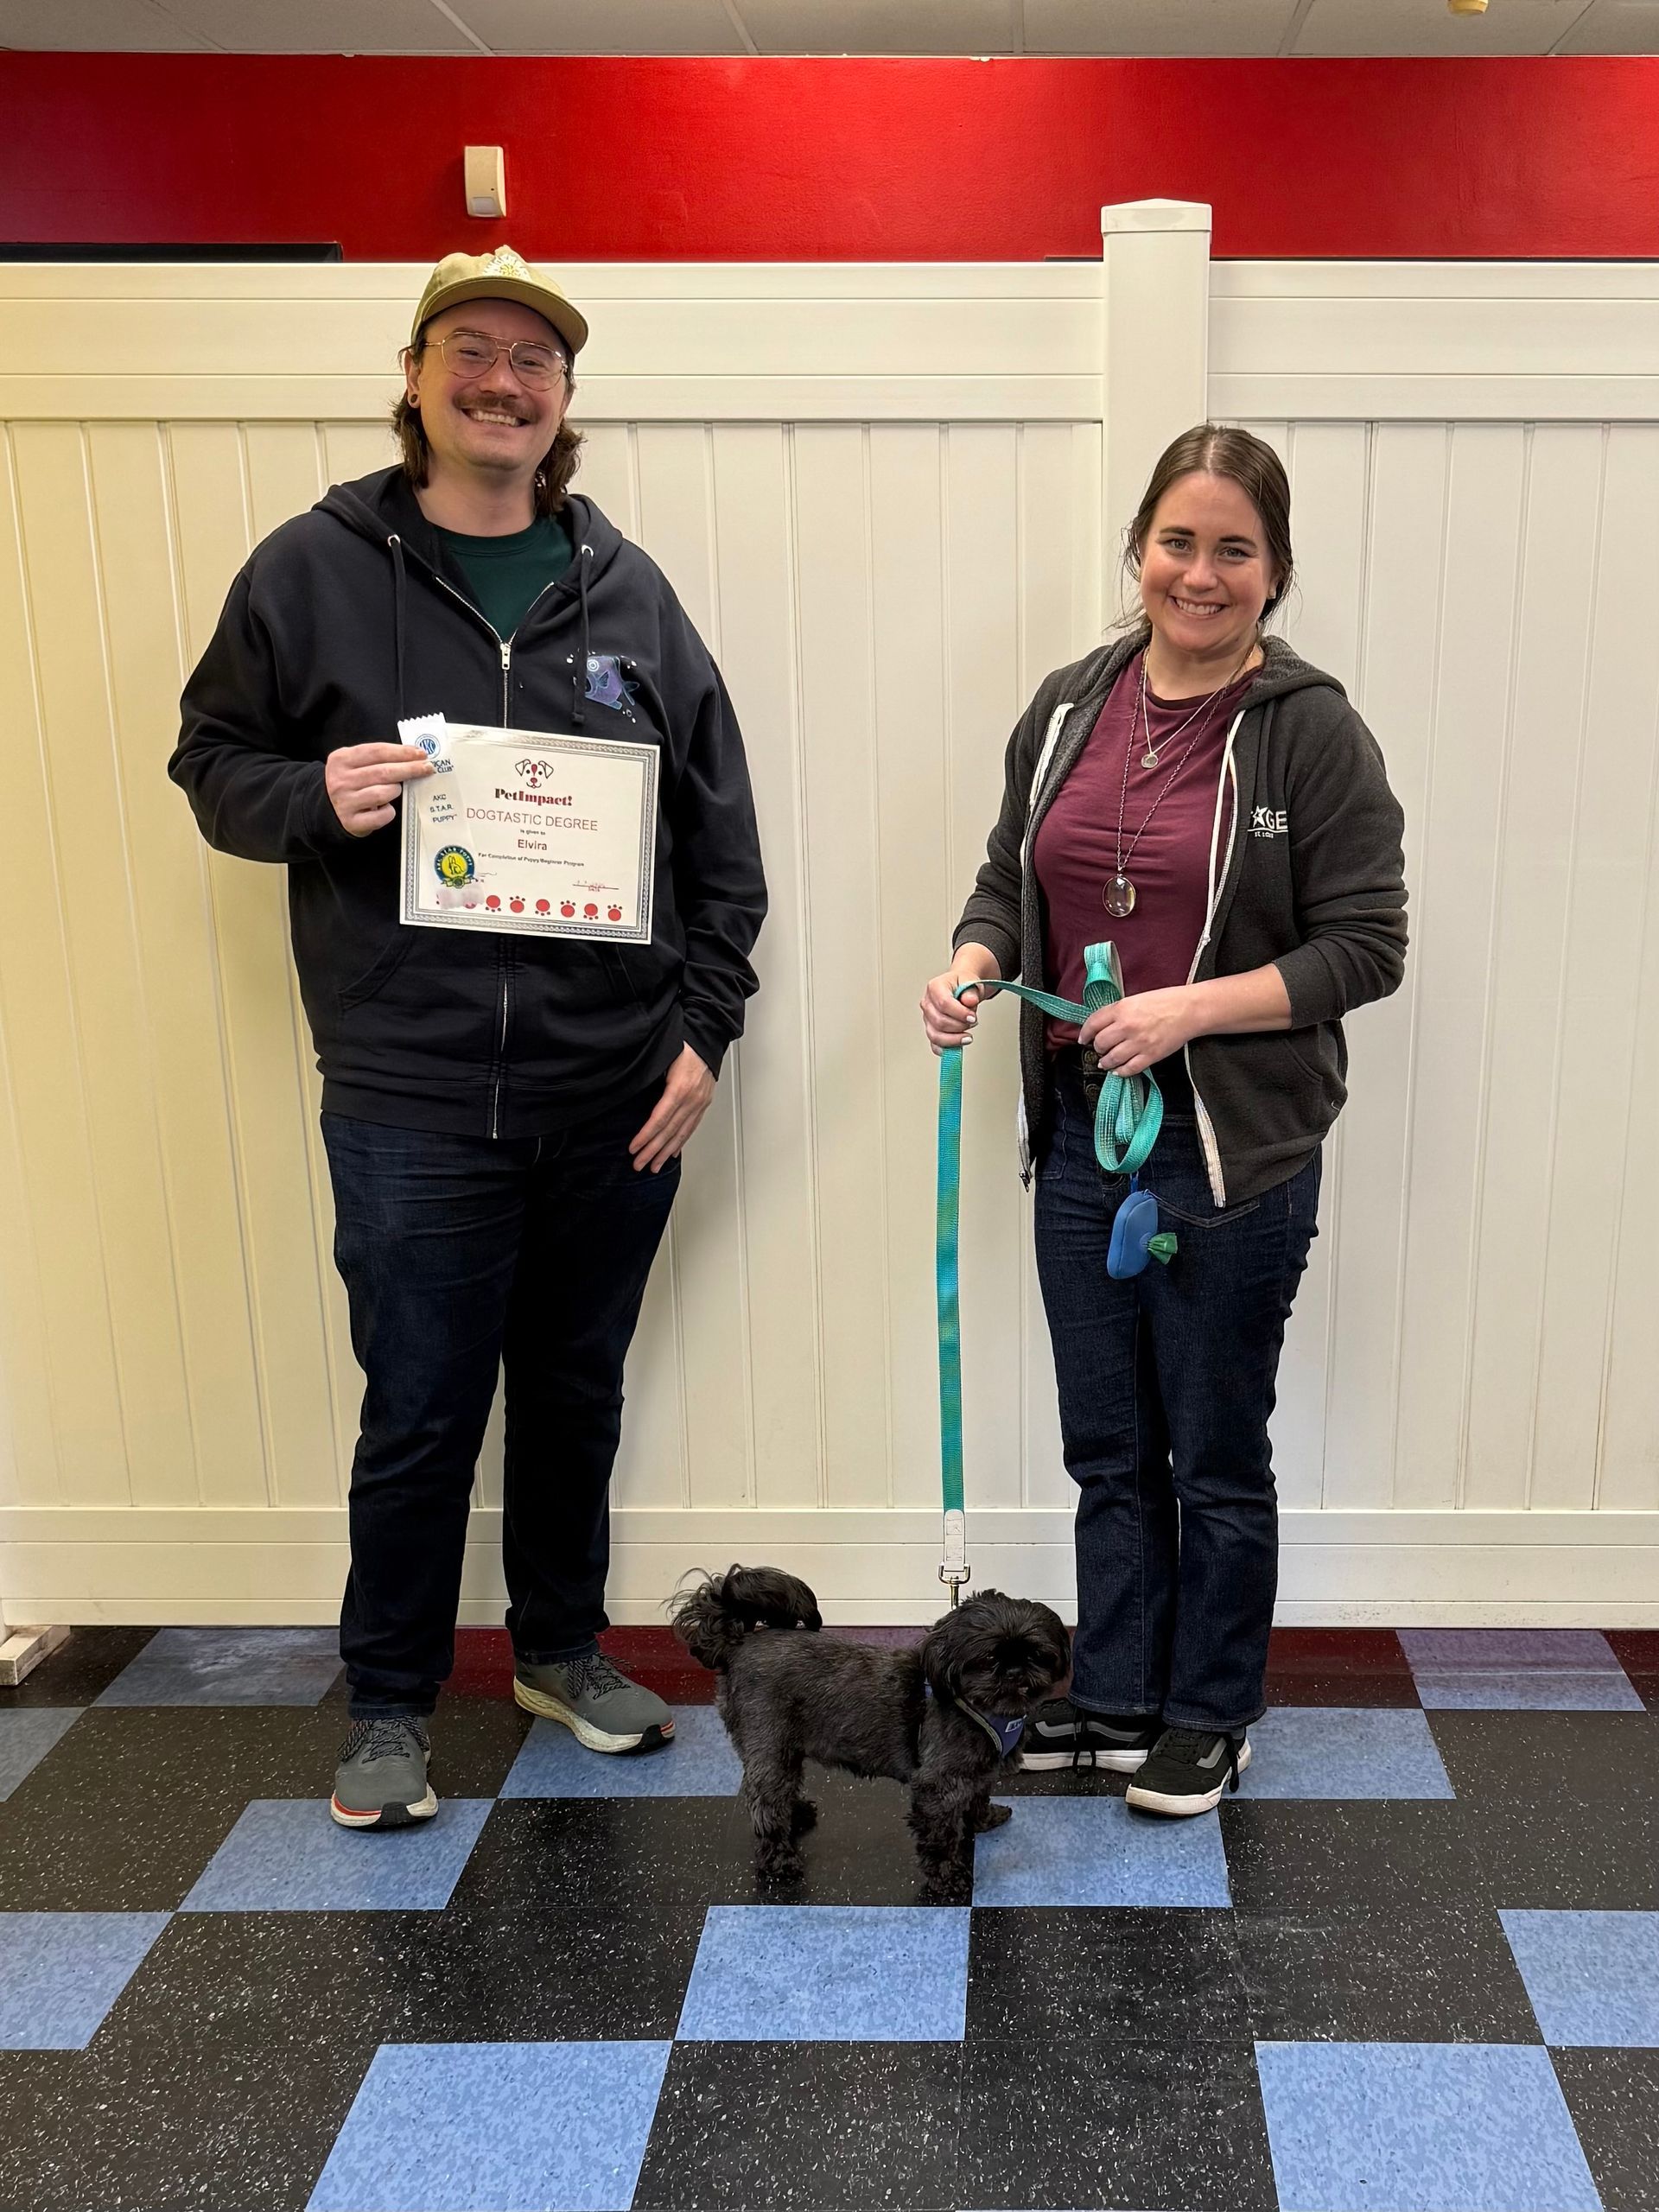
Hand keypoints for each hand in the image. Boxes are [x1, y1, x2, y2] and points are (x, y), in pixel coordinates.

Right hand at [326, 742, 432, 836]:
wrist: (328, 809)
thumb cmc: (351, 783)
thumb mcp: (355, 764)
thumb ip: (377, 758)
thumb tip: (414, 756)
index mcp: (341, 759)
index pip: (376, 751)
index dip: (401, 752)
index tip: (421, 754)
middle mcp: (341, 780)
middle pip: (383, 772)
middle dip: (409, 769)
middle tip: (427, 768)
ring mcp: (345, 802)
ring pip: (383, 793)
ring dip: (396, 790)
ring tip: (397, 789)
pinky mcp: (352, 822)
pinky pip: (381, 816)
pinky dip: (389, 811)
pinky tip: (387, 808)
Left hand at [630, 1045, 714, 1172]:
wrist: (708, 1038)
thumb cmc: (684, 1044)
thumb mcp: (663, 1059)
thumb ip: (652, 1080)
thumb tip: (635, 1097)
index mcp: (680, 1088)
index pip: (660, 1119)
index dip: (646, 1136)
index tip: (634, 1148)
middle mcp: (692, 1099)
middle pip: (669, 1131)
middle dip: (653, 1150)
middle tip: (639, 1165)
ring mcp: (700, 1102)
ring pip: (681, 1133)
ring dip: (666, 1152)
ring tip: (654, 1166)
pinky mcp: (704, 1103)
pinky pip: (692, 1126)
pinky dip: (681, 1141)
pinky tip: (673, 1152)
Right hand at [920, 947, 1000, 1054]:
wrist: (962, 987)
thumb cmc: (963, 983)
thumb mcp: (971, 981)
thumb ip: (971, 991)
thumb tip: (969, 1001)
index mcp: (935, 987)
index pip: (943, 1003)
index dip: (959, 1013)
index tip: (972, 1017)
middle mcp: (927, 1003)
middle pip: (939, 1021)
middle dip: (959, 1026)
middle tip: (973, 1022)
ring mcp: (928, 1018)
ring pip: (935, 1035)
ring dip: (954, 1039)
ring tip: (967, 1037)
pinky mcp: (931, 1029)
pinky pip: (934, 1044)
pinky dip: (945, 1048)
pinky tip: (956, 1047)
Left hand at [1079, 986, 1202, 1077]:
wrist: (1189, 1010)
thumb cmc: (1165, 1001)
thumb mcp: (1135, 999)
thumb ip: (1117, 1011)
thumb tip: (1101, 1025)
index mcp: (1121, 1009)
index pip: (1093, 1023)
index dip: (1085, 1033)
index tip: (1084, 1038)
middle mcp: (1126, 1027)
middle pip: (1100, 1044)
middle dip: (1098, 1048)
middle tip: (1100, 1048)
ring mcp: (1138, 1043)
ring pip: (1111, 1059)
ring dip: (1106, 1062)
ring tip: (1106, 1062)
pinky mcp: (1150, 1056)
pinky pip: (1129, 1069)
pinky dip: (1121, 1072)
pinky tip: (1119, 1070)